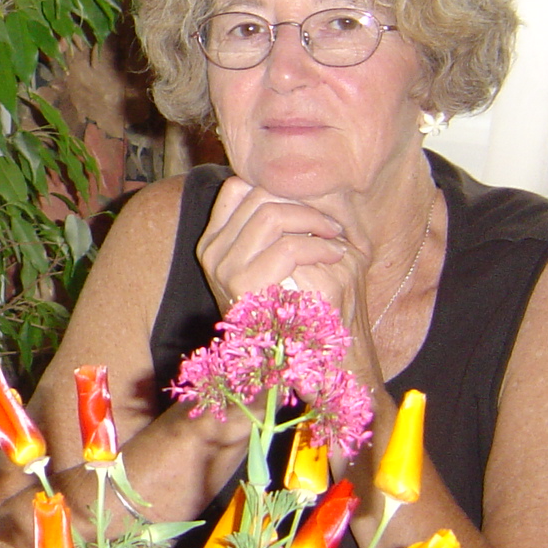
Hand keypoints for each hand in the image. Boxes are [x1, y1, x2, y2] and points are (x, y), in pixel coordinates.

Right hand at [196, 177, 365, 321]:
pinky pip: (287, 247)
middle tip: (331, 223)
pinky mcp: (243, 285)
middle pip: (258, 196)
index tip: (307, 205)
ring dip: (313, 221)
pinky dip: (319, 247)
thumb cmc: (289, 306)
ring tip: (336, 237)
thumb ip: (267, 230)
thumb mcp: (269, 263)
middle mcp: (211, 251)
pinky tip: (336, 255)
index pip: (237, 188)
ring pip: (272, 215)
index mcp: (213, 242)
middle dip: (302, 204)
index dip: (276, 187)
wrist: (292, 359)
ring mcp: (223, 267)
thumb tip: (290, 189)